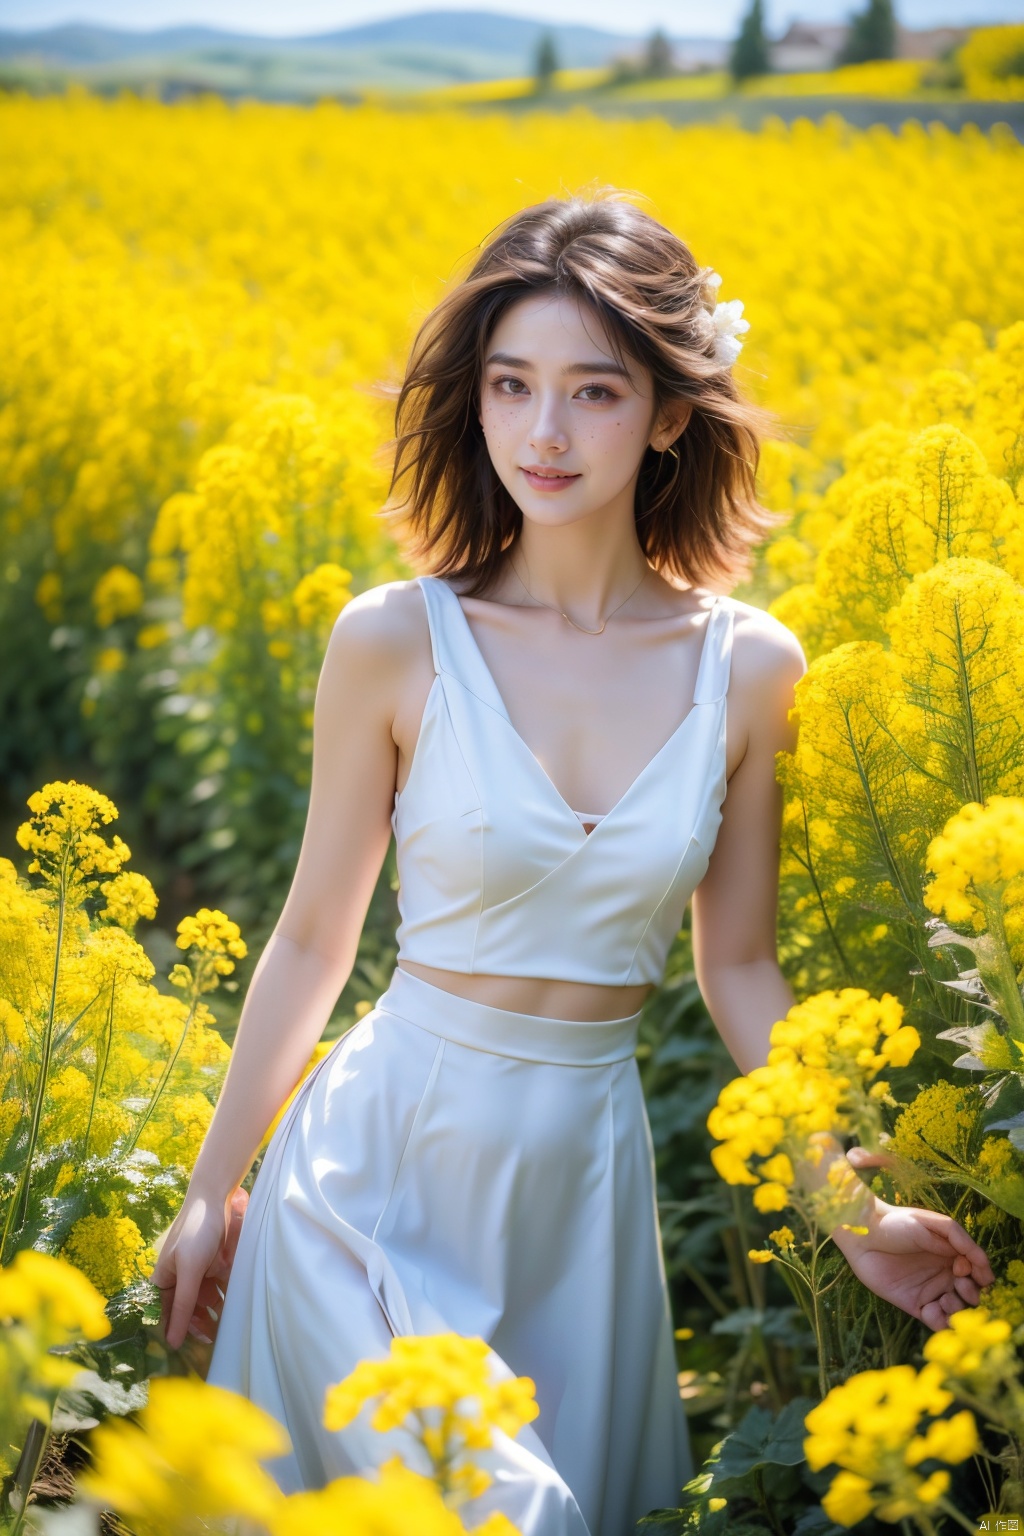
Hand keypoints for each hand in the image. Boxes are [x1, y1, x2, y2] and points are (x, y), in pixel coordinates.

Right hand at [150, 1185, 247, 1352]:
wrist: (217, 1197)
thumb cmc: (195, 1232)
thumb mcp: (189, 1271)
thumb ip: (182, 1305)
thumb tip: (171, 1342)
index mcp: (163, 1281)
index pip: (167, 1315)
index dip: (177, 1331)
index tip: (191, 1348)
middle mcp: (179, 1280)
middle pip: (187, 1311)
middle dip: (199, 1325)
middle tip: (214, 1339)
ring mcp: (198, 1273)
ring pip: (206, 1302)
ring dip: (214, 1315)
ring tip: (226, 1328)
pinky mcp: (216, 1266)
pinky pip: (220, 1288)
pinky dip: (226, 1298)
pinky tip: (236, 1308)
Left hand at [831, 1180, 993, 1331]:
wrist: (863, 1236)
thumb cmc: (896, 1223)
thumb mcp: (930, 1223)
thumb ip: (957, 1239)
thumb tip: (980, 1260)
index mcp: (952, 1253)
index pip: (977, 1270)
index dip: (979, 1273)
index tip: (965, 1268)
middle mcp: (945, 1273)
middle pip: (971, 1292)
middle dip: (972, 1293)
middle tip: (959, 1285)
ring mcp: (931, 1290)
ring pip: (957, 1309)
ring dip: (959, 1309)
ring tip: (945, 1299)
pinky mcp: (915, 1304)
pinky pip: (936, 1321)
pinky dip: (941, 1322)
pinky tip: (933, 1310)